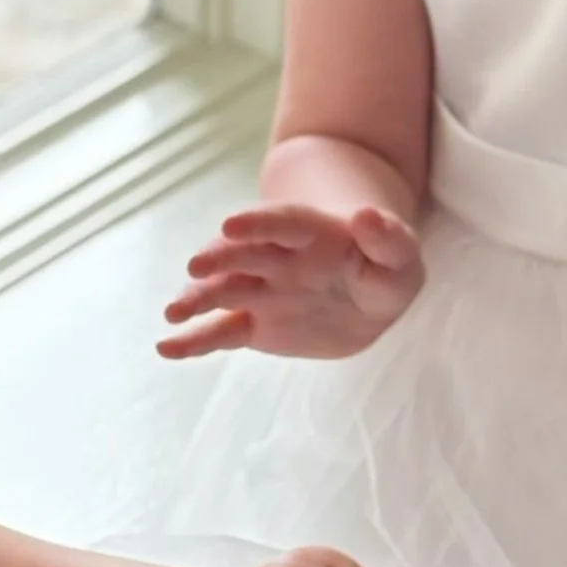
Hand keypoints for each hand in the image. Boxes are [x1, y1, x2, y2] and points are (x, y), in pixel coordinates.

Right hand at [159, 201, 424, 360]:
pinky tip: (167, 349)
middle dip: (220, 258)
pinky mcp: (252, 325)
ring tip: (174, 314)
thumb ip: (388, 240)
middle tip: (196, 266)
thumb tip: (369, 217)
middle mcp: (277, 258)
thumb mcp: (399, 257)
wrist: (366, 297)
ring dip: (198, 299)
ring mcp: (260, 290)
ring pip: (224, 292)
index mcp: (311, 234)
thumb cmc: (384, 269)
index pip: (283, 224)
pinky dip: (195, 341)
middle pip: (244, 255)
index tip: (231, 225)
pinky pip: (221, 332)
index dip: (258, 223)